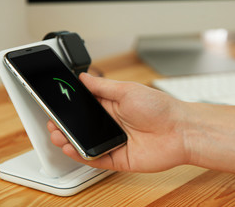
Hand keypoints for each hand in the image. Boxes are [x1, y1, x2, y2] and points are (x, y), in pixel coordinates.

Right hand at [47, 73, 188, 171]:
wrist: (181, 131)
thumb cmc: (160, 108)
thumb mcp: (127, 90)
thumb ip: (103, 87)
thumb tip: (84, 76)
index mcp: (113, 106)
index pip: (85, 107)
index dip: (70, 108)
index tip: (56, 106)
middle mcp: (112, 124)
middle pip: (83, 127)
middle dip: (66, 125)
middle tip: (54, 123)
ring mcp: (115, 141)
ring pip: (86, 144)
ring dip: (69, 141)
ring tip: (58, 135)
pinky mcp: (119, 158)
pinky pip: (96, 159)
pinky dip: (82, 156)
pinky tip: (72, 148)